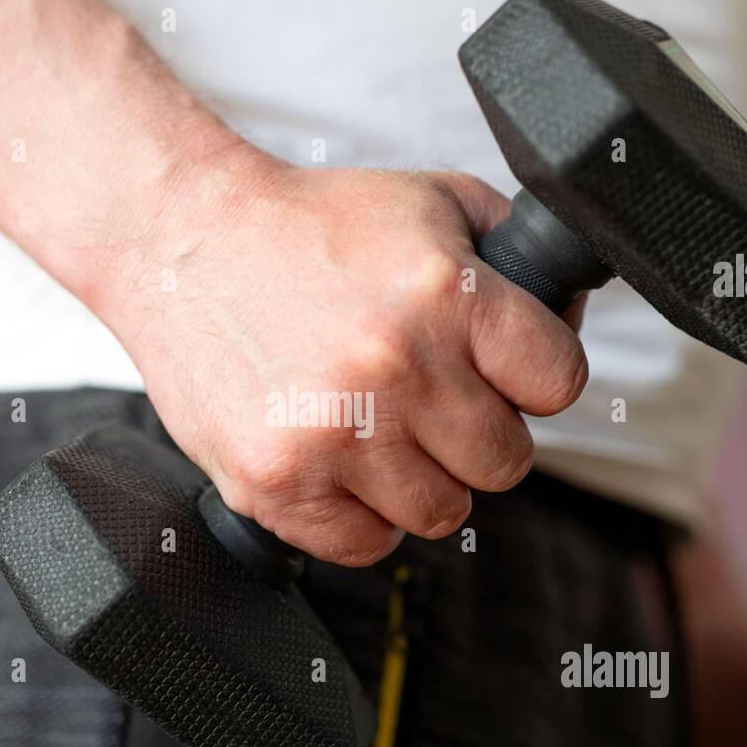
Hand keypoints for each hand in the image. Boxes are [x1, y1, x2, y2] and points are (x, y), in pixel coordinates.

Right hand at [95, 152, 588, 565]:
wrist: (180, 239)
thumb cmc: (306, 226)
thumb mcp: (428, 201)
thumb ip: (515, 250)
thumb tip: (565, 316)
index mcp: (446, 297)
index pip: (559, 383)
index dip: (534, 377)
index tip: (503, 372)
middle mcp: (396, 371)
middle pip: (505, 461)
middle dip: (476, 432)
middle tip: (430, 401)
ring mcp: (334, 437)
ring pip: (440, 512)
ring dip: (419, 477)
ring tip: (376, 427)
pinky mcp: (276, 485)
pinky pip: (366, 546)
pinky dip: (361, 517)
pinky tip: (340, 465)